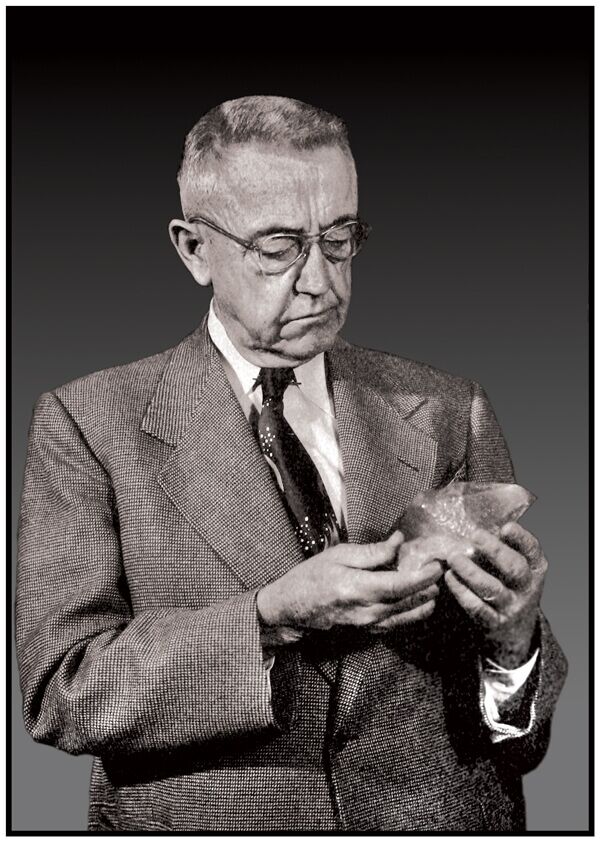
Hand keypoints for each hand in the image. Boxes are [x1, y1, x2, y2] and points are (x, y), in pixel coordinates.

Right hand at [256, 531, 443, 641]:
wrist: (291, 609)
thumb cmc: (310, 577)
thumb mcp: (338, 555)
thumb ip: (372, 552)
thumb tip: (398, 542)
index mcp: (359, 589)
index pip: (402, 585)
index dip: (424, 576)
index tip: (438, 564)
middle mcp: (368, 612)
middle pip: (410, 603)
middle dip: (430, 587)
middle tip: (442, 571)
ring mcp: (368, 627)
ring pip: (408, 617)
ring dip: (425, 602)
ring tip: (435, 586)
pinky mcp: (367, 634)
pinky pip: (397, 624)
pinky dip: (412, 613)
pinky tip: (419, 602)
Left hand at [444, 522, 546, 667]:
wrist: (516, 631)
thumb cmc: (510, 586)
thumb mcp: (517, 568)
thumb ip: (504, 548)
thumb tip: (479, 525)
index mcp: (536, 569)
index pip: (533, 550)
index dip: (521, 538)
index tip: (506, 527)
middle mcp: (527, 588)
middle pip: (515, 569)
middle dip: (495, 551)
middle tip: (474, 536)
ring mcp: (512, 607)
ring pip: (492, 589)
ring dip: (471, 572)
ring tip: (454, 558)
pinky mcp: (494, 623)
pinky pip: (477, 607)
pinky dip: (461, 591)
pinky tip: (450, 577)